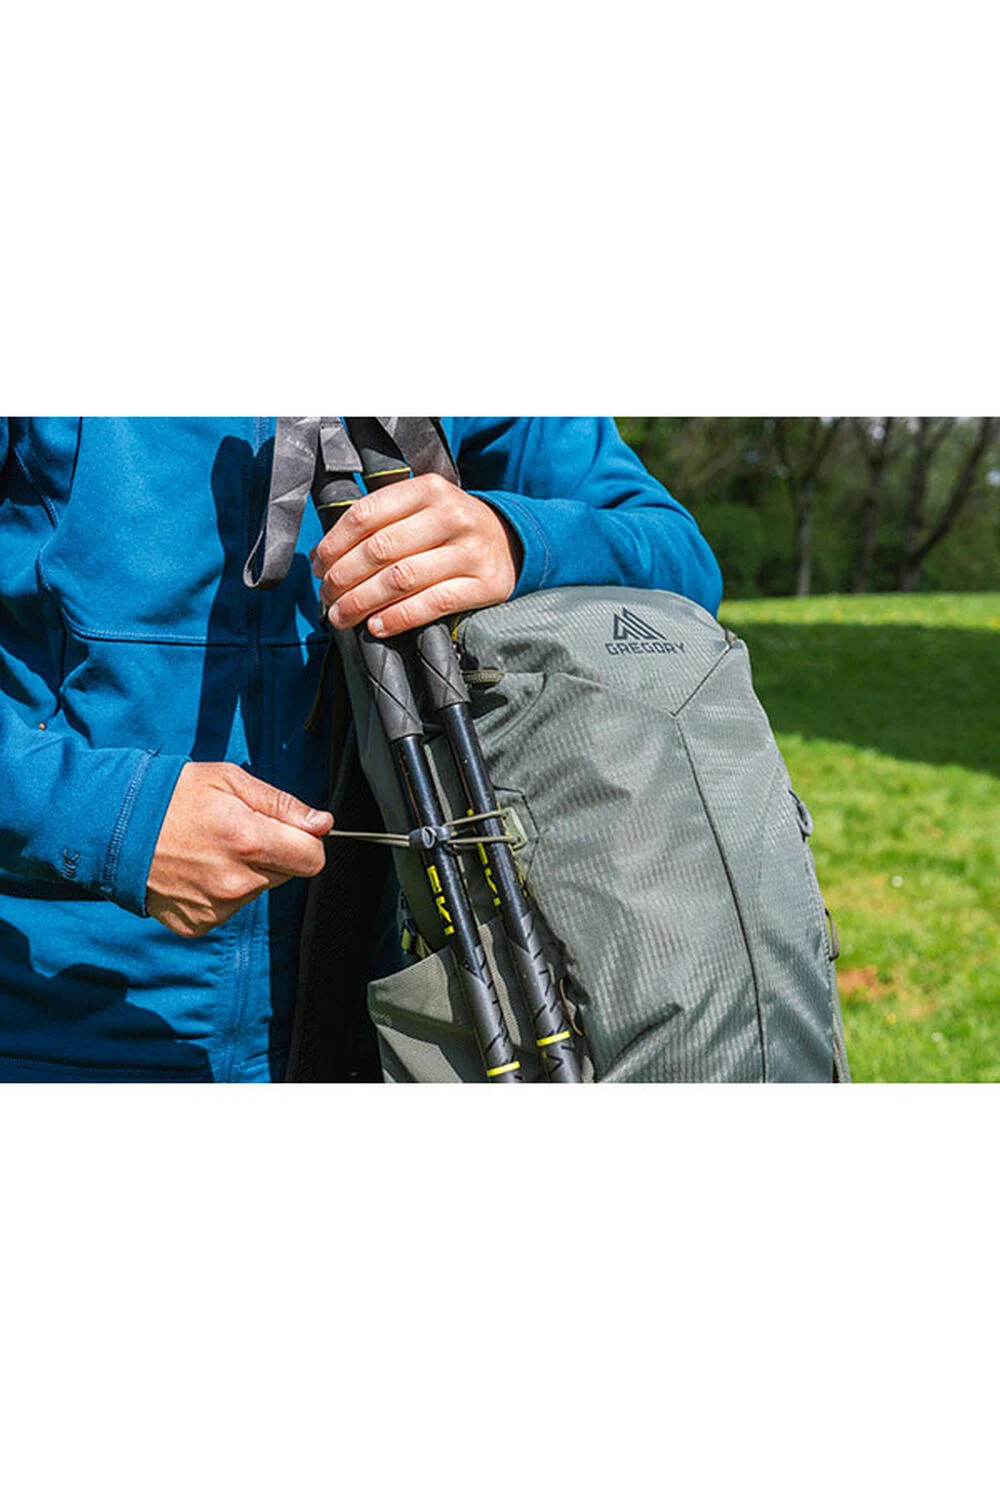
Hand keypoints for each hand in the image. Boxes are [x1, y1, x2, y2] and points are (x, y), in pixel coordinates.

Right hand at [147, 763, 332, 937]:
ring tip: (209, 849)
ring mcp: (216, 907)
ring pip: (257, 891)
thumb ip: (283, 805)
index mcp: (249, 840)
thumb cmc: (172, 796)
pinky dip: (219, 892)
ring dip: (245, 872)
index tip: (288, 831)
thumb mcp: (231, 781)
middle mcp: (236, 881)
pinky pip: (229, 908)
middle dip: (272, 853)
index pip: (313, 859)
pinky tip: (195, 870)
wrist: (114, 827)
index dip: (305, 842)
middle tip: (236, 833)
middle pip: (286, 874)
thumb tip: (323, 823)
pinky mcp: (198, 923)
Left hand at [311, 473, 519, 637]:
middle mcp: (451, 516)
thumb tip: (328, 556)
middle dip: (343, 577)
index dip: (335, 544)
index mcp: (428, 490)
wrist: (511, 543)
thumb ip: (383, 520)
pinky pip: (433, 604)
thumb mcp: (424, 508)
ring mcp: (470, 551)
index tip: (319, 566)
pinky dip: (399, 617)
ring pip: (402, 579)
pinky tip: (377, 625)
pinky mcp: (485, 584)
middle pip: (380, 549)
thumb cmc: (452, 529)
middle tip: (327, 596)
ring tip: (343, 616)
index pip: (367, 515)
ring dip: (363, 602)